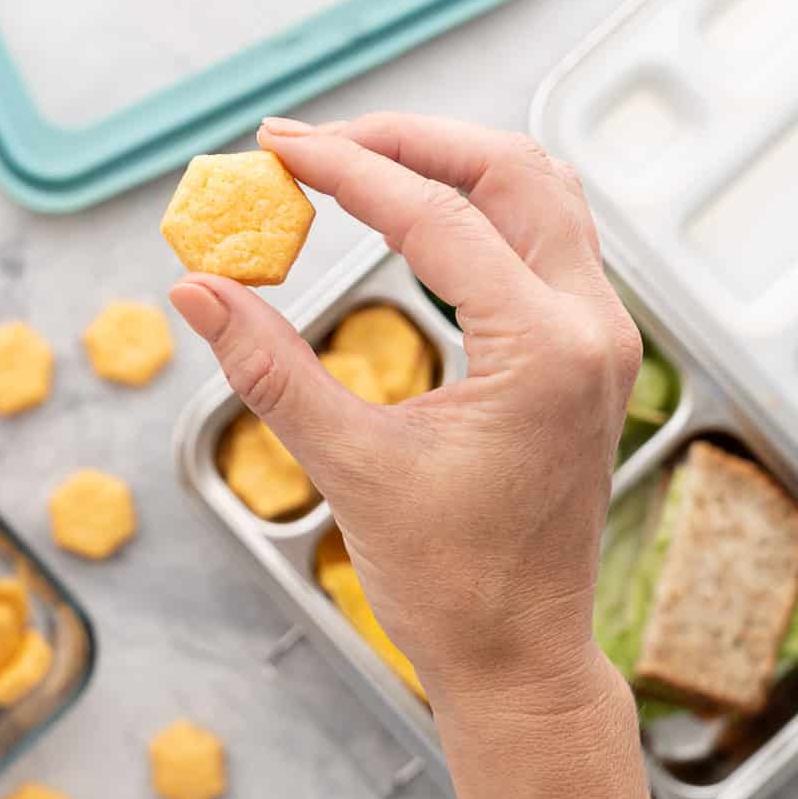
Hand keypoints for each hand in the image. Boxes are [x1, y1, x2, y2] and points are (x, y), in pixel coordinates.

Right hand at [170, 114, 640, 720]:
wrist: (520, 657)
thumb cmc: (451, 585)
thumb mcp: (350, 468)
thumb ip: (270, 368)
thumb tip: (198, 290)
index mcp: (545, 352)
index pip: (439, 218)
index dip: (348, 170)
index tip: (277, 147)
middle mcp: (591, 328)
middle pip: (512, 172)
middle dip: (409, 141)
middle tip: (316, 143)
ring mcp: (600, 339)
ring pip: (538, 196)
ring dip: (451, 165)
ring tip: (361, 162)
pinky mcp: (586, 355)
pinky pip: (544, 242)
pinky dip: (479, 210)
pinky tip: (418, 217)